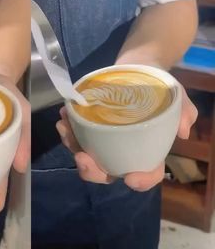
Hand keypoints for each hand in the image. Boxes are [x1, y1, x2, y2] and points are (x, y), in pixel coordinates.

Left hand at [56, 86, 196, 190]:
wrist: (140, 68)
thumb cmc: (160, 88)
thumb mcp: (176, 97)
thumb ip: (184, 111)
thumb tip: (182, 130)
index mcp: (149, 152)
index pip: (147, 174)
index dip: (141, 181)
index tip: (130, 178)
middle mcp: (125, 152)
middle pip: (108, 172)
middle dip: (92, 170)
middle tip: (82, 157)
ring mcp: (106, 141)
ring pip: (88, 155)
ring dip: (72, 146)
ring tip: (65, 128)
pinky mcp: (92, 126)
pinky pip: (78, 135)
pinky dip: (68, 129)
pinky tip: (64, 115)